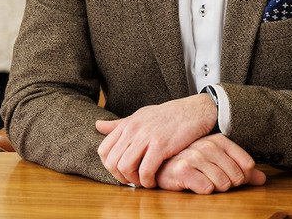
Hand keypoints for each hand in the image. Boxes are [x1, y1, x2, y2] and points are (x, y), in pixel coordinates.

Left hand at [95, 94, 216, 186]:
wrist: (193, 111)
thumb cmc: (167, 115)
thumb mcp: (140, 115)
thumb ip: (119, 124)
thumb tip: (97, 126)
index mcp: (127, 124)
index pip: (103, 150)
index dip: (109, 166)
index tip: (122, 171)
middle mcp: (133, 129)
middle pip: (112, 161)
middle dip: (120, 176)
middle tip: (132, 180)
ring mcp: (146, 137)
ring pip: (125, 167)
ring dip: (133, 180)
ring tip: (142, 181)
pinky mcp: (160, 145)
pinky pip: (145, 170)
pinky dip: (147, 181)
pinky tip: (153, 181)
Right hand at [155, 134, 266, 193]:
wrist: (162, 166)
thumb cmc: (192, 165)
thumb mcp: (218, 164)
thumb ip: (241, 171)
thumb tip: (262, 179)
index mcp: (219, 140)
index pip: (246, 163)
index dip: (244, 177)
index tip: (236, 180)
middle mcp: (207, 145)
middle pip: (235, 175)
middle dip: (231, 185)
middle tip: (219, 184)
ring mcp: (194, 156)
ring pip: (222, 182)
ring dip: (218, 188)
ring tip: (208, 184)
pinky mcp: (183, 169)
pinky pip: (206, 187)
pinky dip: (205, 190)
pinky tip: (198, 185)